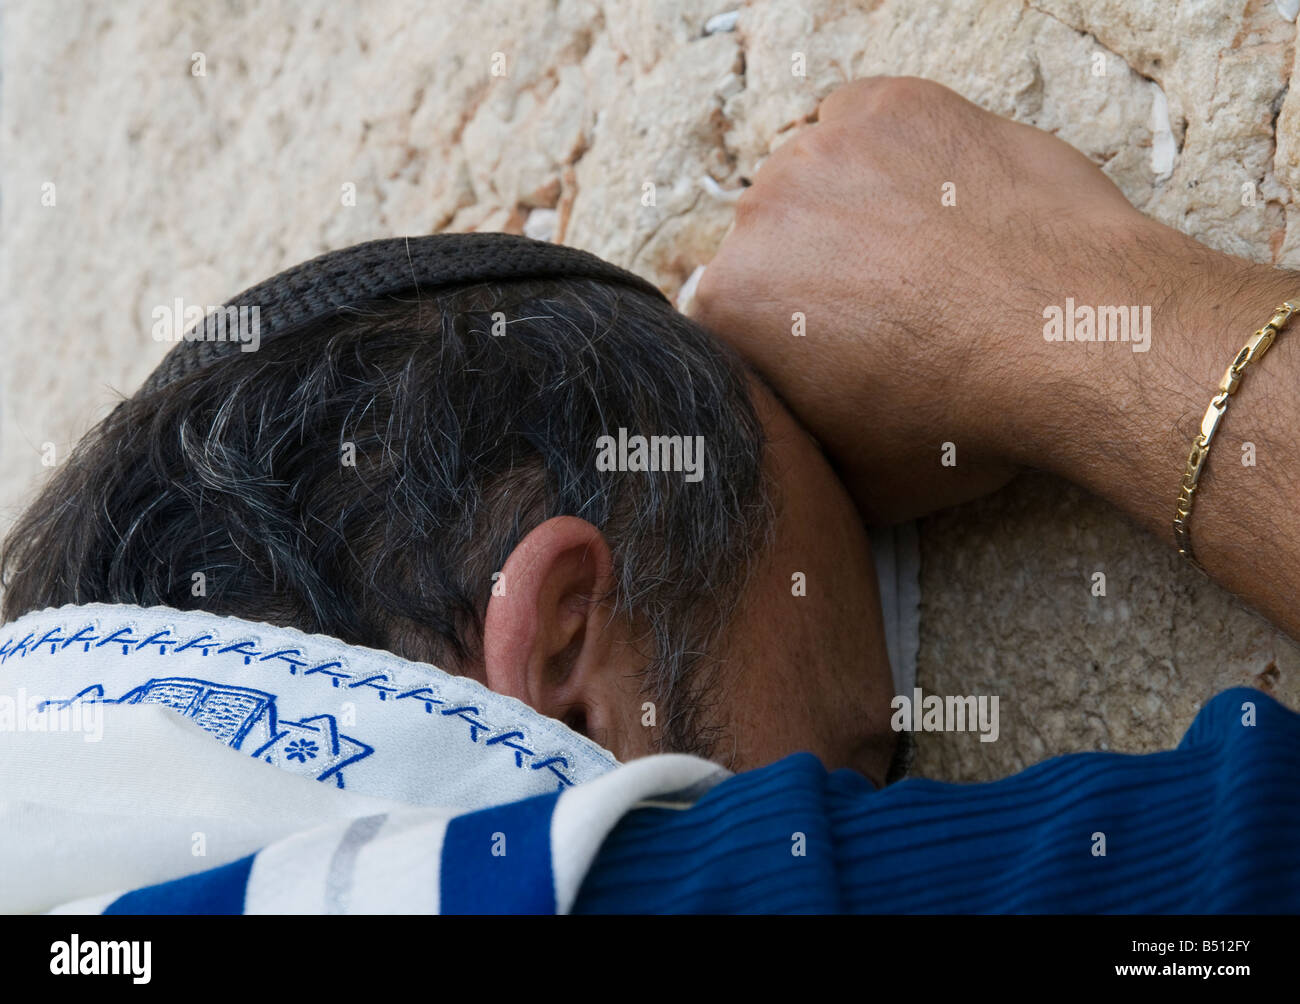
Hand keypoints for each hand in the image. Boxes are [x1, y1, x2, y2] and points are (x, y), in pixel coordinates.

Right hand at [691, 76, 1159, 523]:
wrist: (1069, 336)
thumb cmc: (963, 422)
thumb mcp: (857, 483)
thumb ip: (795, 450)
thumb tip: (790, 454)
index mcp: (730, 310)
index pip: (737, 315)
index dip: (787, 336)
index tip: (835, 350)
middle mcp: (755, 221)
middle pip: (773, 241)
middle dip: (817, 270)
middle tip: (889, 306)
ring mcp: (820, 152)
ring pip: (817, 178)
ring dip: (853, 209)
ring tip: (927, 252)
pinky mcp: (887, 108)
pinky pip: (868, 123)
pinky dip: (896, 155)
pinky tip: (943, 201)